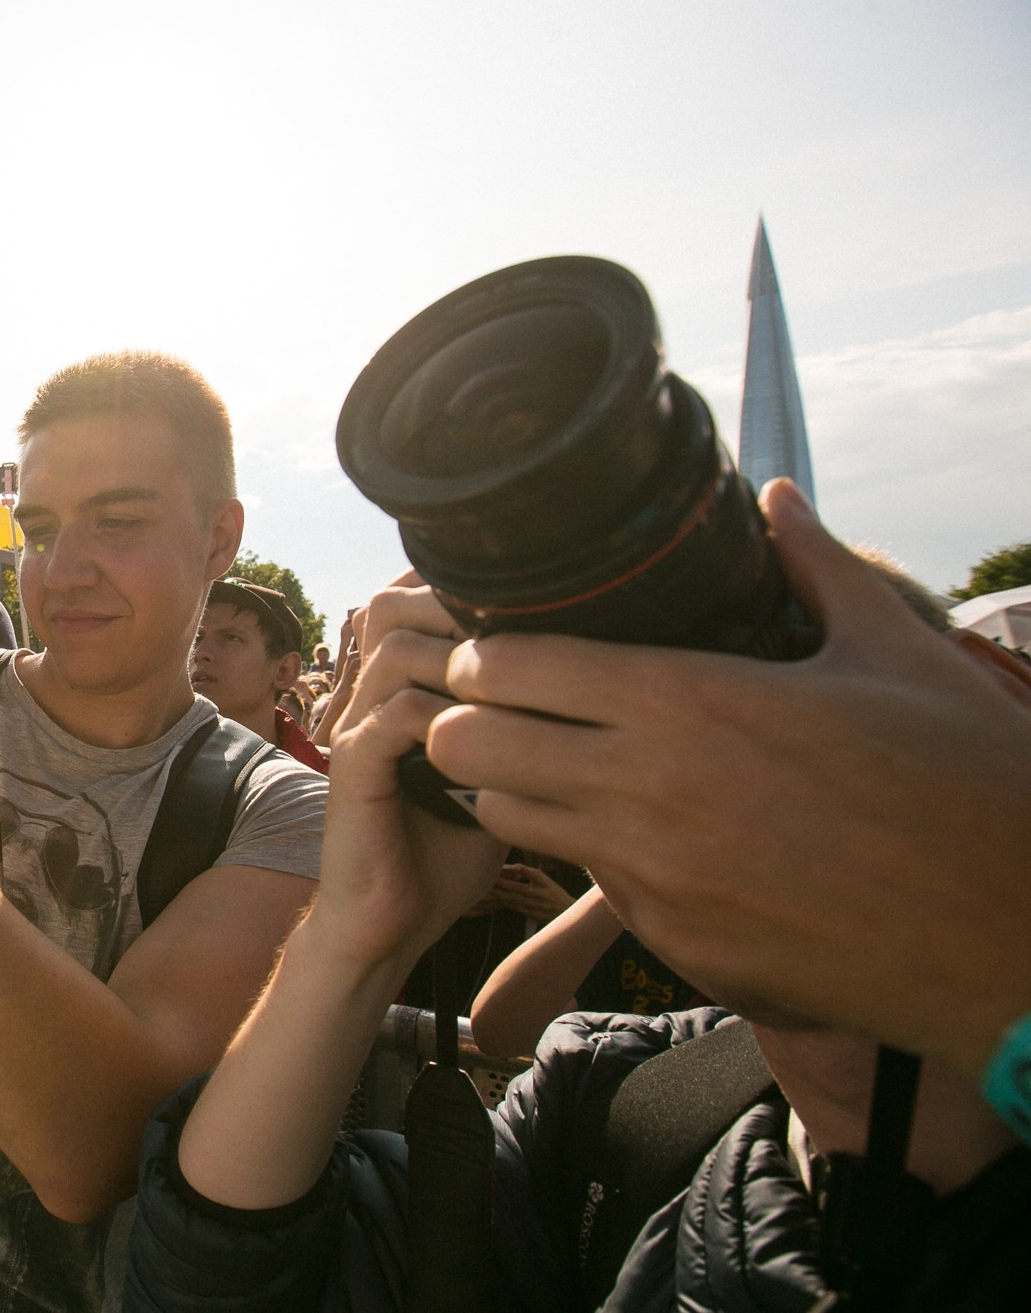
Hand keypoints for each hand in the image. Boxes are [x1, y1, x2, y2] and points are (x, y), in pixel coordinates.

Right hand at [311, 579, 504, 967]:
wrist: (388, 924)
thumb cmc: (447, 854)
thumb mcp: (500, 776)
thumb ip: (522, 727)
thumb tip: (598, 688)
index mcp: (400, 690)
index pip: (412, 600)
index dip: (459, 587)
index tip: (536, 601)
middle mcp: (372, 699)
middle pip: (395, 605)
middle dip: (459, 606)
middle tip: (532, 626)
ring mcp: (360, 730)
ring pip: (398, 650)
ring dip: (461, 657)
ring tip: (520, 678)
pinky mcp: (355, 770)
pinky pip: (398, 715)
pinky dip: (451, 716)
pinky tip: (499, 734)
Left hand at [429, 480, 1030, 1073]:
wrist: (1014, 936)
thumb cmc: (966, 782)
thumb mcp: (894, 654)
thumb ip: (816, 568)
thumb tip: (776, 499)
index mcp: (689, 700)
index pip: (513, 664)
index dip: (479, 651)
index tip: (484, 645)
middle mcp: (648, 787)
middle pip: (472, 743)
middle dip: (464, 719)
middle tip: (491, 706)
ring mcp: (652, 874)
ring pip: (510, 818)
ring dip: (512, 786)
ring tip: (553, 764)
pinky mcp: (673, 941)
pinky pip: (594, 885)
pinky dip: (597, 856)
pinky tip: (643, 835)